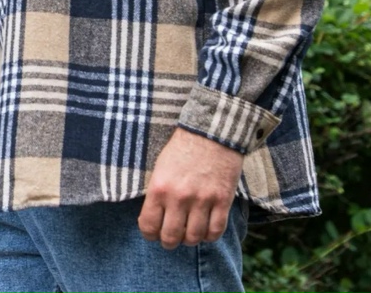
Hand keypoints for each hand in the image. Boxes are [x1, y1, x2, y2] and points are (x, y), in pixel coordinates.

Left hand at [138, 127, 242, 248]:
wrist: (211, 130)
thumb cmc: (183, 147)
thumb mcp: (160, 167)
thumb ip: (157, 193)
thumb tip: (154, 218)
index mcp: (159, 187)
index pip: (148, 226)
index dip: (150, 234)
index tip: (154, 232)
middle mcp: (179, 197)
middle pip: (170, 238)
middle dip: (169, 241)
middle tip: (172, 235)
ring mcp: (202, 200)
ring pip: (193, 238)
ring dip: (190, 239)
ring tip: (190, 231)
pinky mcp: (222, 200)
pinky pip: (215, 232)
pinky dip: (210, 235)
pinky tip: (207, 227)